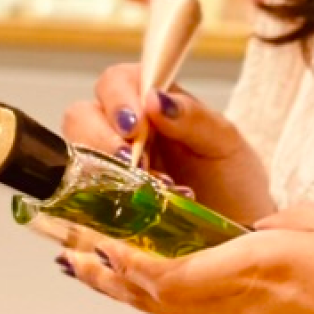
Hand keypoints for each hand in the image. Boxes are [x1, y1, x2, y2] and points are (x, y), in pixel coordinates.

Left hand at [55, 201, 313, 313]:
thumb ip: (284, 221)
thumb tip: (258, 233)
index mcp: (252, 271)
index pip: (163, 273)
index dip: (119, 261)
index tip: (88, 243)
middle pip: (160, 299)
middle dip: (116, 276)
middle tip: (80, 254)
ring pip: (188, 313)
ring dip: (152, 291)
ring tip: (120, 268)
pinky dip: (196, 305)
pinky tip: (196, 287)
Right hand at [61, 66, 276, 227]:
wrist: (240, 232)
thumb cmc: (234, 182)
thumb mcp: (224, 143)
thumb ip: (193, 117)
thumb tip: (154, 97)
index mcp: (150, 103)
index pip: (116, 82)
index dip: (117, 99)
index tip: (134, 125)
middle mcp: (121, 132)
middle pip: (82, 116)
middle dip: (101, 137)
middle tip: (131, 162)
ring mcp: (106, 169)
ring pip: (73, 156)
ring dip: (98, 171)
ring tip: (138, 191)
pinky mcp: (100, 207)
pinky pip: (77, 200)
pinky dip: (94, 205)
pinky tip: (124, 214)